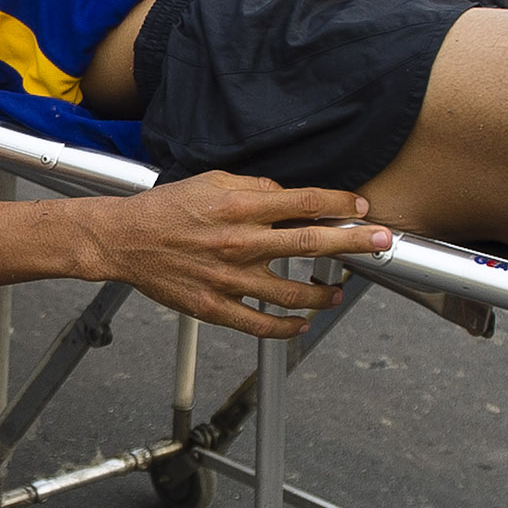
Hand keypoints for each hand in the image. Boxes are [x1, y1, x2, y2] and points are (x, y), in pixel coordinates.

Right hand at [104, 172, 391, 337]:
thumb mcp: (211, 180)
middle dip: (355, 243)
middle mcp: (241, 243)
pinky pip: (260, 324)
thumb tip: (289, 195)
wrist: (124, 240)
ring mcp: (229, 278)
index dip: (339, 204)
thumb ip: (254, 186)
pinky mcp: (214, 306)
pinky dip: (287, 327)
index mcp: (241, 207)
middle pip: (312, 243)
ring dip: (324, 292)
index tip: (360, 207)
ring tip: (336, 291)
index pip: (305, 203)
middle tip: (382, 242)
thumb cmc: (167, 208)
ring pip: (292, 292)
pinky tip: (303, 323)